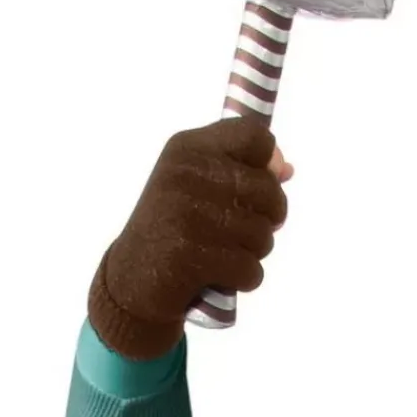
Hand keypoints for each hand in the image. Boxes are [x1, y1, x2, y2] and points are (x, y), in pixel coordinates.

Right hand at [88, 115, 294, 362]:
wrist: (131, 280)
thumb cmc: (170, 229)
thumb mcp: (192, 185)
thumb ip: (236, 169)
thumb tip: (285, 168)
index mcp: (188, 148)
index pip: (254, 136)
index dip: (269, 164)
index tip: (261, 185)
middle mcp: (187, 174)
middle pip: (269, 190)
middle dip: (270, 218)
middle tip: (247, 231)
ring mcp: (189, 214)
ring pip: (263, 235)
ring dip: (254, 253)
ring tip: (226, 254)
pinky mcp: (192, 257)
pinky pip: (251, 270)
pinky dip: (244, 280)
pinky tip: (222, 277)